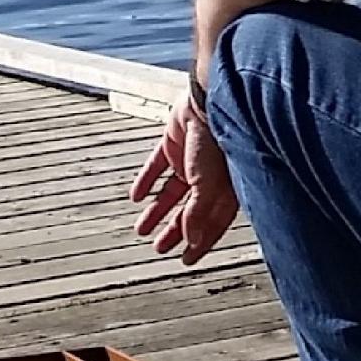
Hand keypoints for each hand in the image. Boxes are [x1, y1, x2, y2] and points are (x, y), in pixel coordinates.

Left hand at [131, 101, 239, 265]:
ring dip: (157, 212)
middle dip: (174, 231)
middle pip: (189, 211)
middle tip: (158, 248)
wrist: (207, 101)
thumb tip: (191, 239)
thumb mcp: (209, 183)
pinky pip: (156, 167)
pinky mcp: (172, 144)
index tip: (186, 260)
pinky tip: (136, 197)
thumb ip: (199, 212)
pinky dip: (145, 182)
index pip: (212, 223)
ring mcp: (189, 160)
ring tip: (141, 229)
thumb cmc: (218, 141)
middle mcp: (208, 177)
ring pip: (170, 192)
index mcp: (224, 188)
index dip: (200, 242)